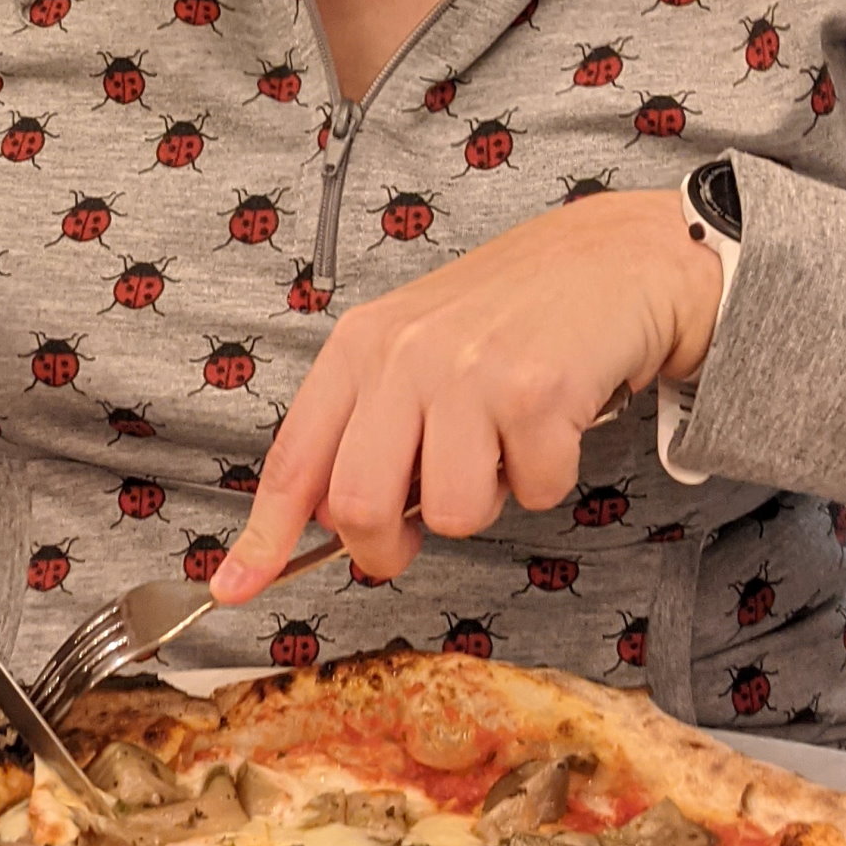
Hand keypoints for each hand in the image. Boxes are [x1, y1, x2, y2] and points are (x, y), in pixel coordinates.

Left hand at [210, 189, 720, 601]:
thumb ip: (368, 423)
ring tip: (503, 440)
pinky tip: (553, 420)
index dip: (263, 536)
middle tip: (417, 527)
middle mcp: (403, 355)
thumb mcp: (414, 345)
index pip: (294, 459)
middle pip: (360, 507)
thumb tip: (329, 524)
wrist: (611, 258)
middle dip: (387, 546)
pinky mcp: (535, 392)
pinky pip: (532, 493)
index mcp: (359, 346)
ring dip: (486, 500)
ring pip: (451, 514)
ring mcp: (468, 372)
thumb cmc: (510, 313)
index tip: (234, 587)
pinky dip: (548, 475)